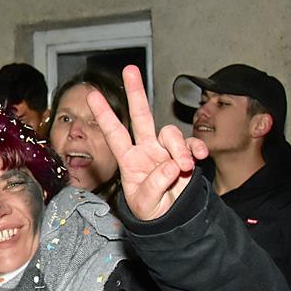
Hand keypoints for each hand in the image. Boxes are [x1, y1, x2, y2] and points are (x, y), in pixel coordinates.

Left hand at [88, 65, 208, 220]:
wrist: (173, 220)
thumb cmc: (151, 212)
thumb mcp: (145, 205)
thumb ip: (154, 186)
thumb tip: (171, 166)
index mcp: (129, 160)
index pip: (114, 133)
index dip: (104, 115)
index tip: (91, 95)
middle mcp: (146, 150)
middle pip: (140, 116)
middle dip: (135, 92)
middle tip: (130, 69)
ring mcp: (166, 150)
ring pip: (171, 133)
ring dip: (179, 148)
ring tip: (183, 168)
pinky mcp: (184, 155)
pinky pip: (192, 143)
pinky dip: (196, 149)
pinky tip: (199, 158)